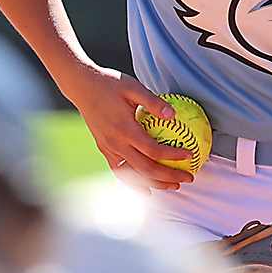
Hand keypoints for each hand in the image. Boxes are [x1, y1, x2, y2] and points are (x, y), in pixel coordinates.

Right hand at [57, 64, 194, 192]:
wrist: (81, 86)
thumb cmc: (109, 83)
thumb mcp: (133, 87)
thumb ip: (154, 102)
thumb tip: (173, 114)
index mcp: (125, 129)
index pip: (154, 150)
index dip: (174, 156)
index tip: (190, 155)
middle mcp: (116, 143)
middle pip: (146, 169)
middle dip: (169, 176)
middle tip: (188, 177)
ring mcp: (108, 148)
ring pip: (134, 174)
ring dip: (155, 183)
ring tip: (173, 185)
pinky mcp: (103, 149)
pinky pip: (120, 171)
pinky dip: (134, 182)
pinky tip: (147, 188)